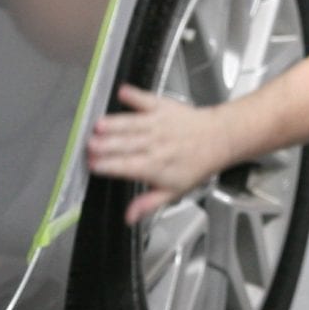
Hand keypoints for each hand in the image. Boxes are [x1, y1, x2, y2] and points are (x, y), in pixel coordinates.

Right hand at [86, 84, 238, 224]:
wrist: (218, 139)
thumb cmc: (196, 165)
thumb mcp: (174, 191)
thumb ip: (149, 203)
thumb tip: (129, 217)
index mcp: (156, 166)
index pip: (127, 167)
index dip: (109, 166)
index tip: (93, 165)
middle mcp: (156, 144)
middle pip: (126, 145)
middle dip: (106, 145)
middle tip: (90, 145)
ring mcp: (159, 124)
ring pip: (132, 124)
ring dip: (114, 124)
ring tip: (99, 125)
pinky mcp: (162, 107)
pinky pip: (146, 100)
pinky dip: (134, 95)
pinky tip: (122, 92)